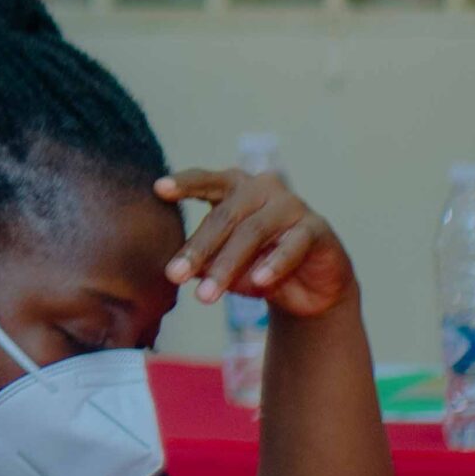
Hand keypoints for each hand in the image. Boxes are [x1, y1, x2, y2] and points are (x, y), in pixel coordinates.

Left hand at [157, 166, 358, 318]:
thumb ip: (204, 261)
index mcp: (233, 187)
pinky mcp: (316, 229)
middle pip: (224, 216)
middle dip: (197, 249)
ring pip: (253, 232)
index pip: (205, 180)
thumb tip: (174, 270)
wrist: (309, 287)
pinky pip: (293, 246)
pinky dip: (274, 265)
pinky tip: (259, 281)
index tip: (158, 188)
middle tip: (173, 276)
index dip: (183, 183)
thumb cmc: (257, 264)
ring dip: (227, 265)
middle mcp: (262, 188)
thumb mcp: (226, 264)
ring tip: (206, 295)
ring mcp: (291, 205)